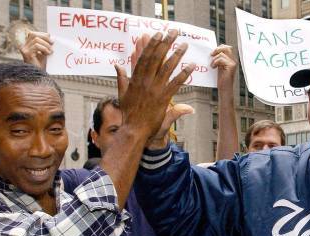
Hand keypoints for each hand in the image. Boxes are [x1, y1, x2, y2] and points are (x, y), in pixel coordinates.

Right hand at [19, 31, 52, 69]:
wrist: (37, 75)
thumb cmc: (41, 65)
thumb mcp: (43, 53)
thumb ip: (45, 45)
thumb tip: (52, 38)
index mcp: (27, 45)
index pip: (32, 34)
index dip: (42, 35)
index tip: (51, 39)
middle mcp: (24, 46)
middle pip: (33, 34)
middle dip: (44, 38)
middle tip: (52, 43)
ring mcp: (24, 50)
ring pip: (36, 40)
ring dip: (46, 45)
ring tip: (50, 51)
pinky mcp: (27, 53)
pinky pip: (36, 46)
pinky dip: (44, 49)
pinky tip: (48, 54)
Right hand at [114, 30, 193, 144]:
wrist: (135, 129)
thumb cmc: (129, 113)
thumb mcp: (122, 94)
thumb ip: (121, 78)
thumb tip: (117, 65)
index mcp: (135, 79)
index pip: (144, 58)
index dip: (151, 45)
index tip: (156, 34)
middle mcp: (145, 82)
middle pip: (156, 58)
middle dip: (165, 44)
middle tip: (173, 32)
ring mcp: (155, 89)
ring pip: (167, 68)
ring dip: (177, 55)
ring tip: (184, 45)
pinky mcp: (164, 98)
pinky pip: (176, 83)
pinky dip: (184, 74)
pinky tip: (191, 66)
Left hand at [211, 44, 236, 91]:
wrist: (225, 89)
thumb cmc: (221, 80)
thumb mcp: (219, 67)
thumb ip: (218, 60)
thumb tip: (212, 53)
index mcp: (231, 60)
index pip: (226, 48)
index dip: (219, 48)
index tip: (212, 54)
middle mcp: (233, 60)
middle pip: (226, 48)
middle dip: (217, 49)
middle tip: (211, 55)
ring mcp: (233, 63)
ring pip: (222, 53)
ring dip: (214, 58)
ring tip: (212, 65)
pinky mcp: (231, 66)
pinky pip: (221, 59)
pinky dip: (215, 62)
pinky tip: (213, 67)